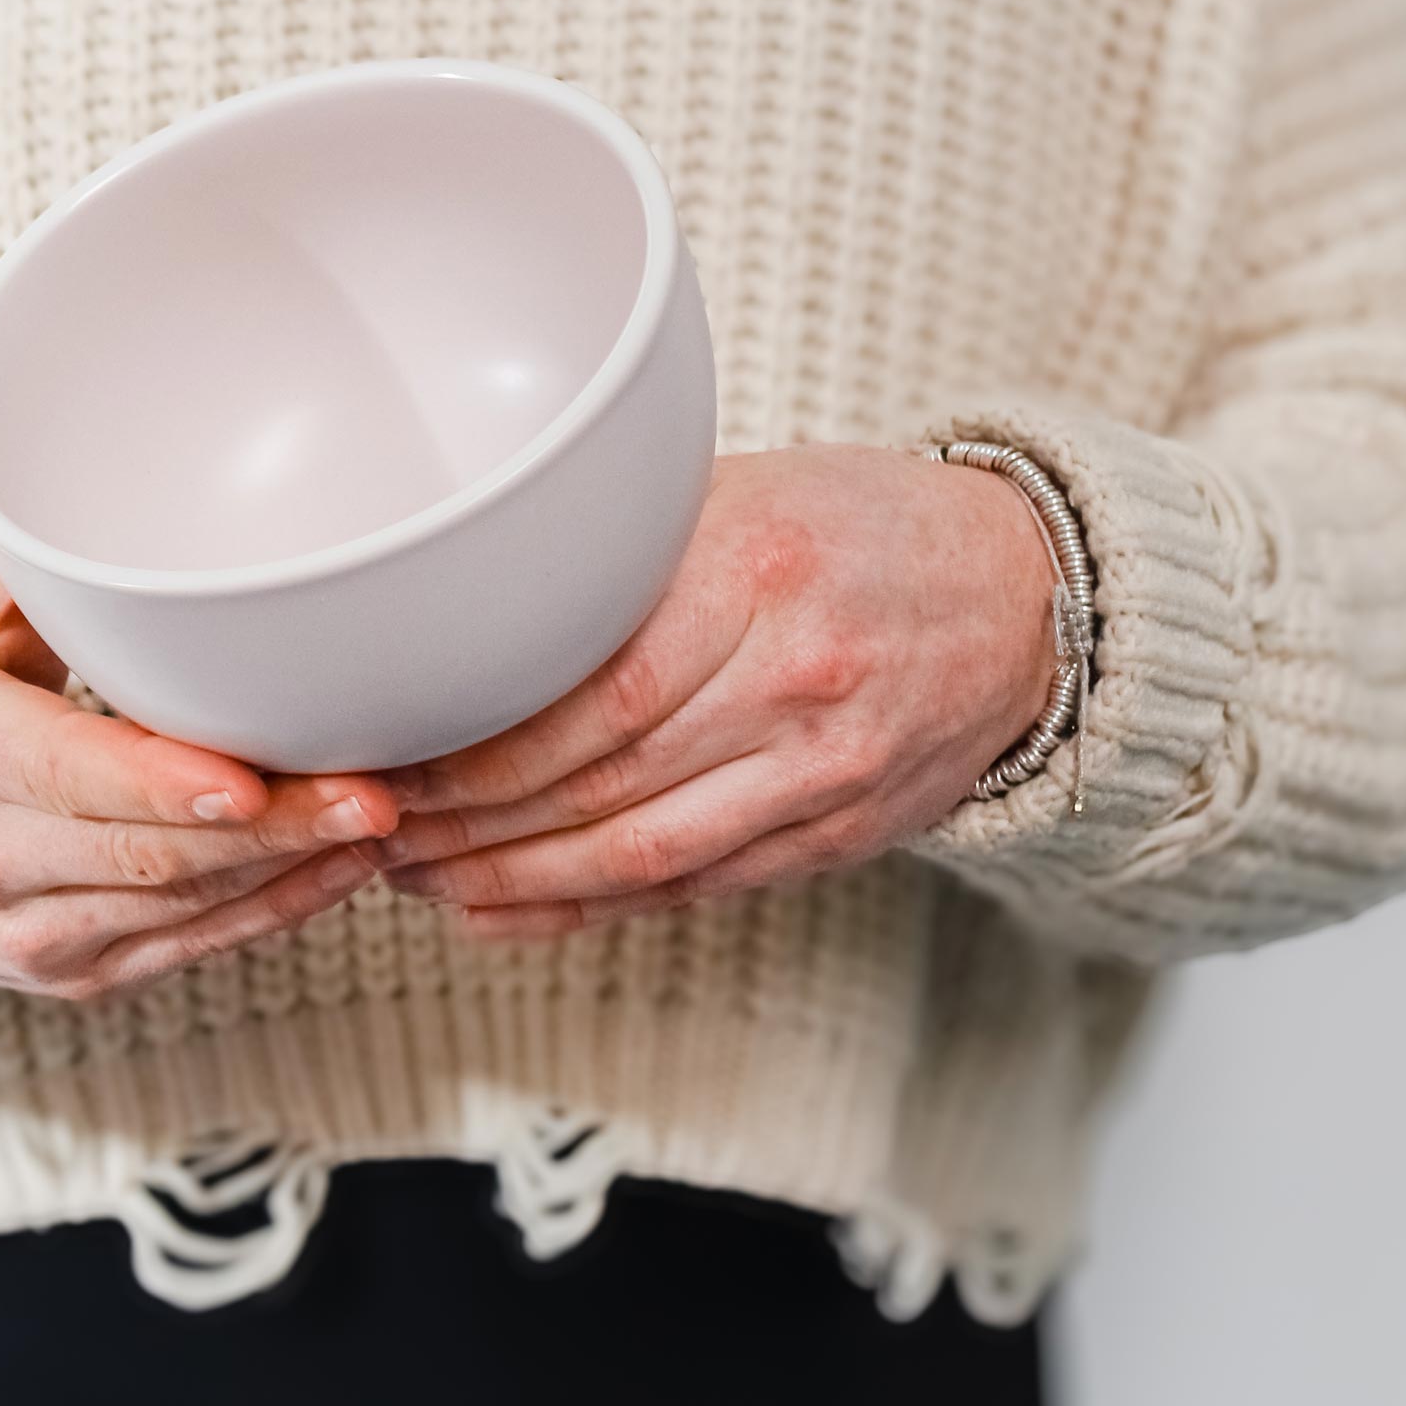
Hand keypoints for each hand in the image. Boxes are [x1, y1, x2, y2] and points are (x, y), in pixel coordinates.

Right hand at [0, 551, 398, 999]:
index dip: (160, 782)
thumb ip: (37, 567)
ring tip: (382, 823)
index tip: (249, 775)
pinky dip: (267, 913)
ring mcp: (18, 932)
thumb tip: (138, 485)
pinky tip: (336, 872)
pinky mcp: (65, 974)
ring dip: (288, 872)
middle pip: (143, 854)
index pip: (63, 773)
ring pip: (175, 909)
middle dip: (271, 831)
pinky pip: (181, 951)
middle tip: (376, 796)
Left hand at [367, 446, 1058, 936]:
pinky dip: (594, 907)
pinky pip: (698, 888)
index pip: (592, 688)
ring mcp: (826, 770)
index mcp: (758, 570)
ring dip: (515, 879)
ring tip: (421, 881)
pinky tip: (512, 911)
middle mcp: (796, 679)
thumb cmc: (865, 524)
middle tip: (377, 832)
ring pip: (643, 852)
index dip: (482, 745)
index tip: (396, 755)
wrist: (1028, 595)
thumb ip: (629, 556)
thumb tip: (480, 616)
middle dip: (471, 822)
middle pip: (603, 780)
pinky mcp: (842, 833)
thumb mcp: (745, 494)